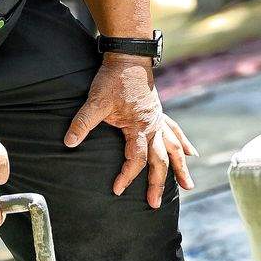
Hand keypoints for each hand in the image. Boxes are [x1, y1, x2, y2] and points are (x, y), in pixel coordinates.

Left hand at [62, 57, 198, 208]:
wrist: (128, 57)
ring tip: (188, 186)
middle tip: (153, 204)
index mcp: (140, 126)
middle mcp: (153, 126)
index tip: (118, 190)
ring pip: (174, 148)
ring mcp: (158, 119)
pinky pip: (174, 131)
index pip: (136, 158)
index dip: (128, 176)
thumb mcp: (95, 101)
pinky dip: (183, 143)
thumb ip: (83, 123)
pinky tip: (191, 154)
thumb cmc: (112, 79)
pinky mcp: (158, 113)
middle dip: (157, 183)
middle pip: (160, 160)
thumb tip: (69, 142)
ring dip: (179, 168)